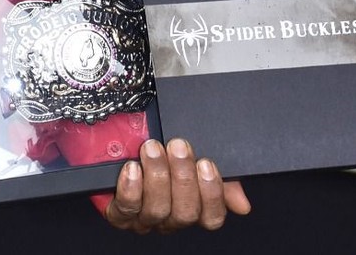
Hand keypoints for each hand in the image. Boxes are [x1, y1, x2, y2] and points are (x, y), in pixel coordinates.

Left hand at [104, 138, 250, 233]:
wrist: (113, 137)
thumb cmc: (156, 146)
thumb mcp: (191, 156)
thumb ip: (219, 178)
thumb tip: (242, 204)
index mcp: (190, 206)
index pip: (211, 217)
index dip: (212, 194)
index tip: (207, 163)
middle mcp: (169, 218)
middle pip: (185, 213)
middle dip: (183, 178)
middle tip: (178, 147)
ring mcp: (143, 219)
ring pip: (158, 211)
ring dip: (157, 176)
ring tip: (152, 149)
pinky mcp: (118, 214)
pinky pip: (126, 210)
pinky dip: (131, 189)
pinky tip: (132, 168)